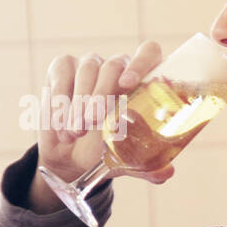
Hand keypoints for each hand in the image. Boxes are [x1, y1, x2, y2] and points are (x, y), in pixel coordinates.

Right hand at [33, 41, 173, 193]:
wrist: (71, 158)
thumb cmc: (107, 152)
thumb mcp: (128, 160)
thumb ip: (148, 165)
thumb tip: (167, 173)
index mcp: (143, 82)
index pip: (149, 53)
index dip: (141, 63)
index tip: (127, 84)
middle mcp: (119, 67)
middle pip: (113, 66)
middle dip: (101, 95)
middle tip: (92, 122)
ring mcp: (91, 64)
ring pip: (87, 71)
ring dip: (79, 103)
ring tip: (76, 132)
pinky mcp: (63, 67)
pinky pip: (62, 75)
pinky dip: (60, 100)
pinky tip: (61, 124)